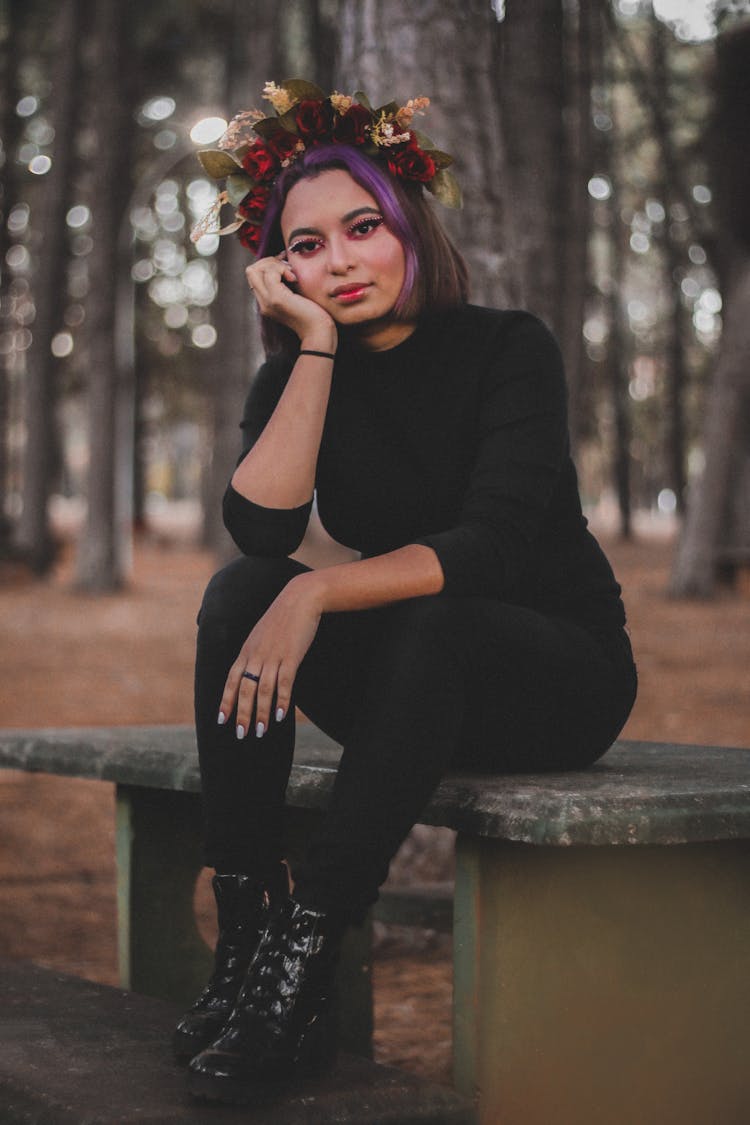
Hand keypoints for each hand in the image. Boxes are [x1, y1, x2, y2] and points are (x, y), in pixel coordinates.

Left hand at [218, 574, 322, 739]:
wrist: (299, 599)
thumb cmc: (281, 619)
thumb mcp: (261, 636)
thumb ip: (254, 654)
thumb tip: (251, 673)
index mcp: (246, 651)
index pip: (231, 680)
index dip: (225, 701)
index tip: (221, 720)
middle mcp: (256, 655)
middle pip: (245, 689)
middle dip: (242, 714)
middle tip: (242, 734)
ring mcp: (273, 656)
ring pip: (263, 690)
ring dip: (262, 713)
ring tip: (261, 731)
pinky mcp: (291, 656)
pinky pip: (285, 683)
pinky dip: (282, 701)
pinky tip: (281, 716)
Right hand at [246, 254, 335, 345]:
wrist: (319, 332)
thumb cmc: (314, 314)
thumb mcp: (296, 296)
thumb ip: (286, 284)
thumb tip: (283, 262)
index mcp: (266, 303)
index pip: (254, 276)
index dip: (268, 265)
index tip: (286, 266)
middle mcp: (263, 303)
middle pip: (251, 270)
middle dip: (269, 262)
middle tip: (288, 268)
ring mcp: (268, 301)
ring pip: (256, 270)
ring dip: (275, 265)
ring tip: (291, 274)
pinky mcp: (276, 299)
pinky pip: (270, 274)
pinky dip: (281, 269)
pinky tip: (294, 278)